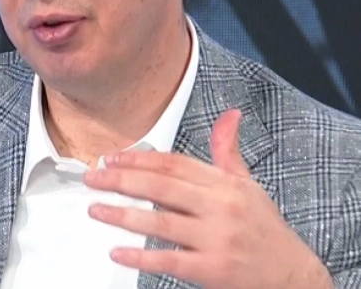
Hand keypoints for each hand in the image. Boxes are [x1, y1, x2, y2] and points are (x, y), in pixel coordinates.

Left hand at [83, 109, 332, 288]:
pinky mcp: (213, 270)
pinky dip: (140, 256)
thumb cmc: (264, 229)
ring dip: (122, 215)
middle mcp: (221, 208)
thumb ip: (227, 151)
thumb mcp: (248, 185)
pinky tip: (117, 251)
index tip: (111, 157)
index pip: (173, 164)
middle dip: (121, 180)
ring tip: (95, 209)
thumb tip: (230, 115)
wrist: (293, 275)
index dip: (139, 158)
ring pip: (160, 223)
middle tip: (93, 178)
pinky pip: (169, 261)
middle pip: (161, 187)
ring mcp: (217, 239)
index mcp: (224, 184)